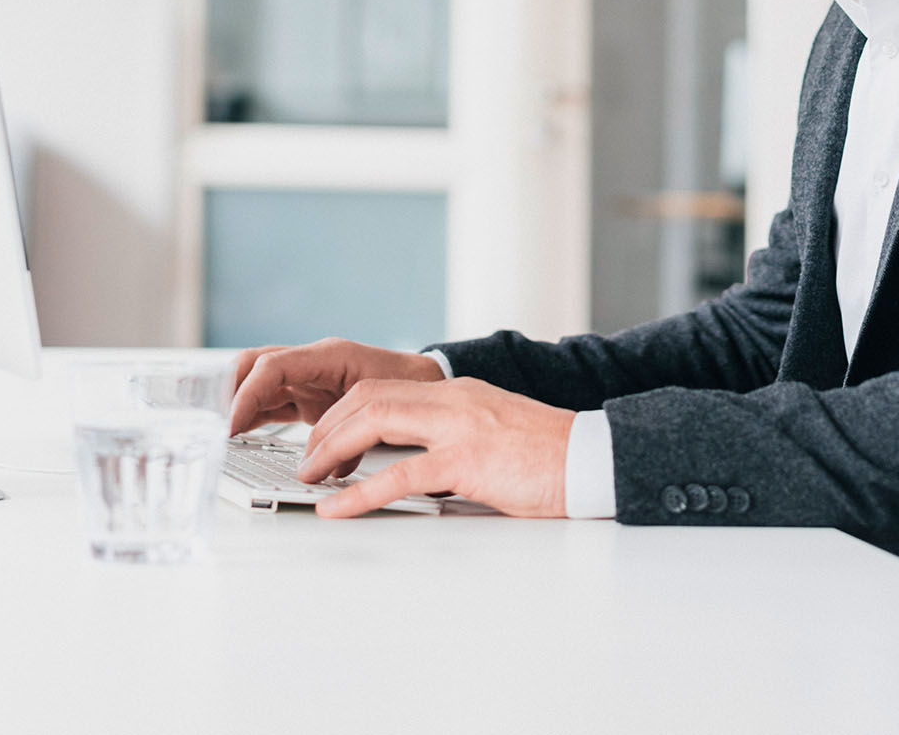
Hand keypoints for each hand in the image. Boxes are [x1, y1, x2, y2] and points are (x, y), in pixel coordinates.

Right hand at [228, 337, 445, 436]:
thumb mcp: (383, 403)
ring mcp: (306, 378)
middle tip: (209, 423)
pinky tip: (238, 437)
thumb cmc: (410, 385)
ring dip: (236, 407)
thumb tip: (328, 468)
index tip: (230, 425)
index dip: (246, 395)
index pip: (271, 366)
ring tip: (215, 434)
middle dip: (226, 391)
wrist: (428, 380)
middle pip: (252, 367)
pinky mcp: (308, 397)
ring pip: (257, 385)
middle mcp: (310, 363)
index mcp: (327, 356)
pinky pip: (271, 403)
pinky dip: (252, 418)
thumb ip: (353, 432)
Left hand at [296, 377, 573, 518]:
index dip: (343, 414)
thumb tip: (415, 464)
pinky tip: (336, 508)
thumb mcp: (493, 432)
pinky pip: (400, 475)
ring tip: (310, 477)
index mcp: (457, 394)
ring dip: (332, 450)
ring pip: (374, 422)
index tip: (323, 439)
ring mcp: (459, 427)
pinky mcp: (468, 460)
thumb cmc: (549, 455)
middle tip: (307, 459)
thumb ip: (455, 438)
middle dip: (327, 428)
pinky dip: (359, 493)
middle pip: (367, 398)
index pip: (382, 390)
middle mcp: (452, 401)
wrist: (592, 458)